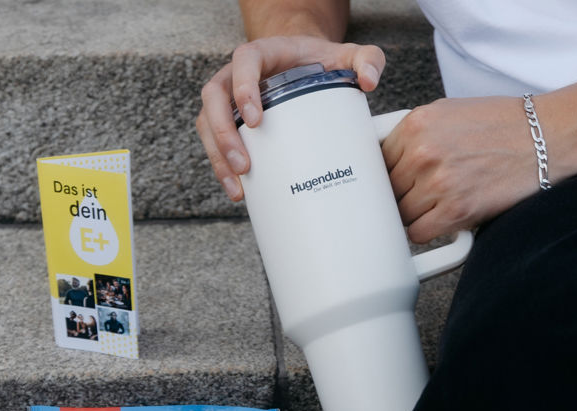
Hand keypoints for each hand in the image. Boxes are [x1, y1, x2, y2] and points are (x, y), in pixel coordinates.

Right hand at [196, 35, 384, 201]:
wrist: (305, 66)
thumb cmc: (321, 61)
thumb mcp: (348, 55)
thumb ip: (366, 59)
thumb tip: (369, 82)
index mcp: (262, 54)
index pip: (243, 63)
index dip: (243, 88)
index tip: (255, 120)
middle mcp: (236, 74)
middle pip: (214, 98)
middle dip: (223, 134)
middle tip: (243, 165)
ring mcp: (229, 99)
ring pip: (207, 123)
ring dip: (217, 156)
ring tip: (238, 187)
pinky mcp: (229, 122)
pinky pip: (214, 142)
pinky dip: (221, 167)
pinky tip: (238, 190)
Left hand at [381, 96, 553, 241]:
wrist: (547, 138)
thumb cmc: (503, 125)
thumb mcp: (449, 112)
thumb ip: (415, 134)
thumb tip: (386, 158)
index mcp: (416, 123)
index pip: (378, 161)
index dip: (388, 174)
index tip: (397, 181)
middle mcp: (422, 152)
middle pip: (387, 190)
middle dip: (401, 195)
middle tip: (421, 194)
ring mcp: (438, 182)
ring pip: (401, 215)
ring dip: (416, 215)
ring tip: (438, 204)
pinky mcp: (456, 210)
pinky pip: (419, 234)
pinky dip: (429, 231)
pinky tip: (444, 219)